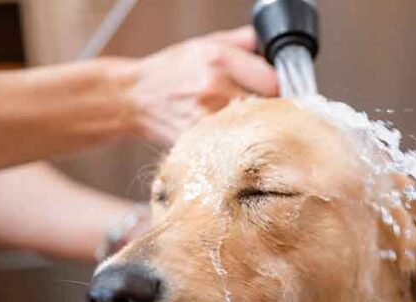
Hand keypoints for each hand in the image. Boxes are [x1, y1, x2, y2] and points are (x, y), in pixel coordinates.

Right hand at [125, 25, 278, 145]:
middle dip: (272, 112)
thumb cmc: (171, 72)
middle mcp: (213, 87)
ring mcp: (206, 117)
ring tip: (247, 125)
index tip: (278, 94)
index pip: (273, 81)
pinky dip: (236, 145)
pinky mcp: (199, 141)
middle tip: (266, 113)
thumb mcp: (205, 44)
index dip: (280, 89)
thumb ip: (243, 42)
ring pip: (252, 130)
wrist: (134, 97)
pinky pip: (231, 146)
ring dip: (256, 130)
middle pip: (267, 108)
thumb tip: (270, 45)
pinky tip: (230, 139)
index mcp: (218, 59)